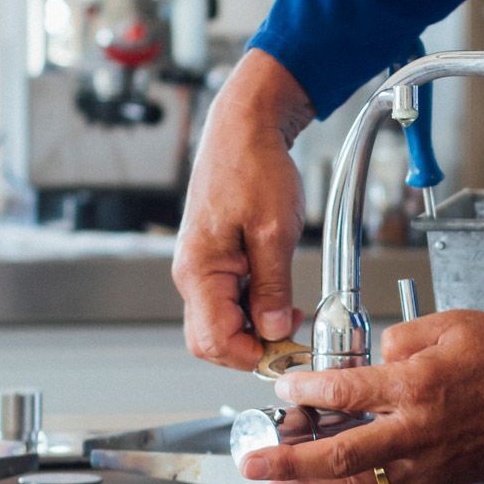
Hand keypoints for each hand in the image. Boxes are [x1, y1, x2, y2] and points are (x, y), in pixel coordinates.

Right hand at [173, 49, 314, 368]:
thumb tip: (275, 330)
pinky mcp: (215, 262)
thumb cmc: (253, 166)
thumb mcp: (275, 230)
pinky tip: (279, 298)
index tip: (288, 349)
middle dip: (251, 348)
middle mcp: (192, 275)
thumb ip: (272, 286)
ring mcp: (202, 270)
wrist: (245, 128)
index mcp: (199, 271)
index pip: (214, 341)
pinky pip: (228, 302)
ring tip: (290, 313)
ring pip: (221, 324)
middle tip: (291, 337)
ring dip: (255, 329)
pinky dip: (254, 310)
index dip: (253, 355)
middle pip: (211, 341)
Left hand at [237, 311, 483, 483]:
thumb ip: (403, 338)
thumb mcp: (454, 324)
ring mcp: (427, 461)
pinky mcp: (439, 480)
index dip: (306, 390)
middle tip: (252, 461)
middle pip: (338, 454)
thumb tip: (374, 357)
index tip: (284, 389)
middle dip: (287, 459)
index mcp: (417, 384)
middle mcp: (416, 429)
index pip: (344, 390)